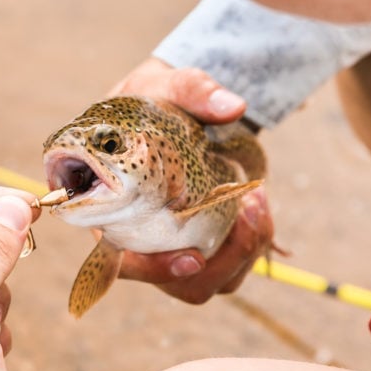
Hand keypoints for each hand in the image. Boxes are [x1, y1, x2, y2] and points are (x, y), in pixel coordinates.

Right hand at [109, 58, 275, 303]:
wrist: (179, 107)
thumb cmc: (157, 98)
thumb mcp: (168, 85)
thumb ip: (194, 89)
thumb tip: (233, 106)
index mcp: (112, 212)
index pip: (123, 264)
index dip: (154, 270)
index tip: (192, 257)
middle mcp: (142, 240)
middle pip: (180, 284)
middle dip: (221, 262)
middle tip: (245, 215)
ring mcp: (175, 246)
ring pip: (211, 282)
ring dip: (244, 251)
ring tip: (256, 201)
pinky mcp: (206, 243)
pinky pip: (233, 266)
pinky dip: (254, 241)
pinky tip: (258, 201)